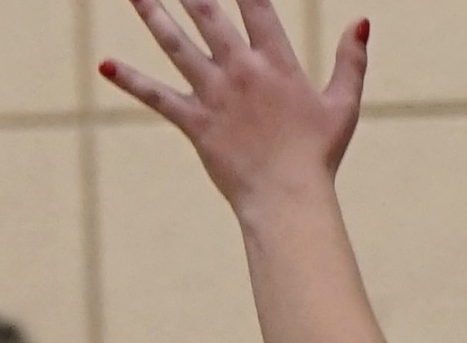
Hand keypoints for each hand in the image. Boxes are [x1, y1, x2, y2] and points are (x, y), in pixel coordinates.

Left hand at [104, 0, 368, 212]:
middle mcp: (240, 69)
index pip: (255, 3)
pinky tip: (105, 64)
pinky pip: (156, 96)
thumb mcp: (342, 105)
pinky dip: (130, 80)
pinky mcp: (194, 122)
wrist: (287, 199)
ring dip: (152, 13)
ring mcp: (214, 94)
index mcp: (276, 61)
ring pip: (175, 43)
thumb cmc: (318, 156)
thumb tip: (361, 22)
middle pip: (207, 11)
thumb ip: (351, 60)